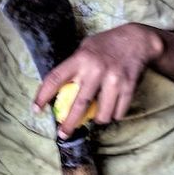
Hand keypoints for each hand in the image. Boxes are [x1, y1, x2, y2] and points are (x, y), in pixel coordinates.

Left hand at [34, 23, 163, 138]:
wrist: (137, 40)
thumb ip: (75, 66)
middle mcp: (96, 69)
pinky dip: (114, 114)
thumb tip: (60, 91)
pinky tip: (114, 105)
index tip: (36, 110)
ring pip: (101, 115)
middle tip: (63, 134)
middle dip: (69, 124)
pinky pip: (118, 113)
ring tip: (99, 112)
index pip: (55, 78)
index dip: (42, 96)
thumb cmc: (107, 44)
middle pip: (79, 105)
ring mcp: (113, 79)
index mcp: (81, 58)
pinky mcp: (128, 87)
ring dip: (98, 119)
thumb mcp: (86, 48)